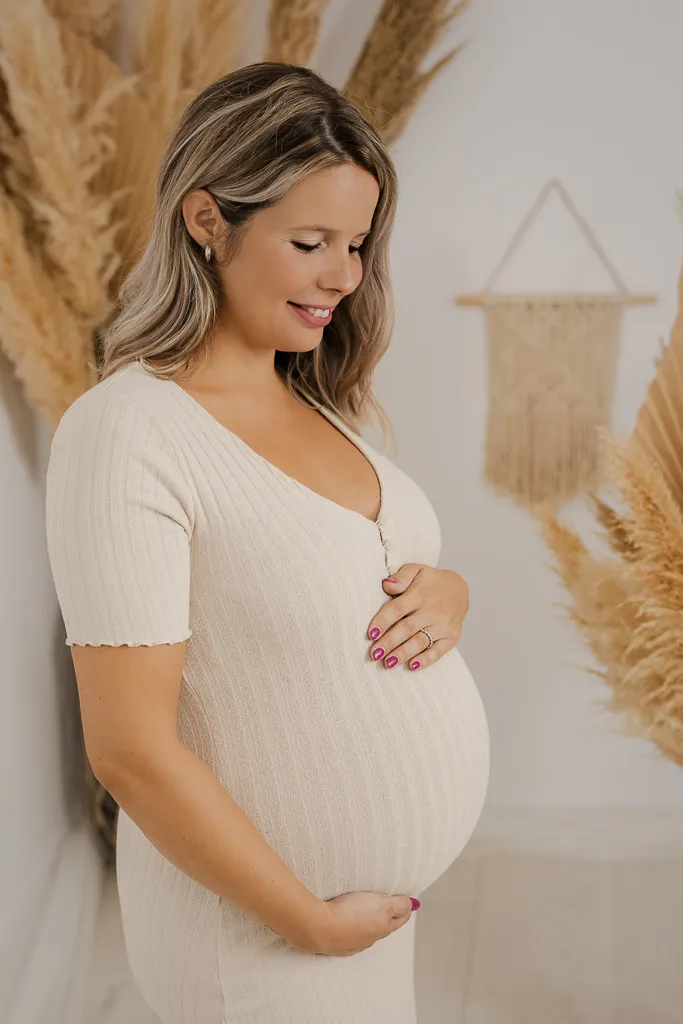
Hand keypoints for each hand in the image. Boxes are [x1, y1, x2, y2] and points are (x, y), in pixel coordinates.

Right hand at [287, 890, 418, 955]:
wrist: (318, 928)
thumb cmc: (349, 914)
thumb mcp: (382, 904)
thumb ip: (399, 904)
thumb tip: (412, 904)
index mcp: (382, 928)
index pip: (400, 918)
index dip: (405, 908)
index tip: (408, 902)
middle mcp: (369, 939)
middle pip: (383, 926)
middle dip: (387, 915)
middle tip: (390, 905)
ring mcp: (351, 943)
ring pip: (364, 931)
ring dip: (367, 921)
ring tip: (365, 911)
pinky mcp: (334, 942)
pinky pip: (347, 934)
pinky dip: (349, 927)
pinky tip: (344, 921)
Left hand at [367, 565, 468, 671]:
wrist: (459, 589)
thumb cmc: (429, 582)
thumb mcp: (416, 570)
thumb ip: (401, 576)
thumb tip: (386, 584)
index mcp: (420, 594)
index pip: (398, 609)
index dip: (383, 622)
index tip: (370, 634)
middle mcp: (432, 611)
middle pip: (407, 629)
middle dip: (389, 642)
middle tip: (374, 654)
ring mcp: (443, 625)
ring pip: (420, 642)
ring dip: (403, 653)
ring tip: (388, 663)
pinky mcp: (451, 637)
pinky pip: (438, 651)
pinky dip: (426, 660)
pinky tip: (412, 666)